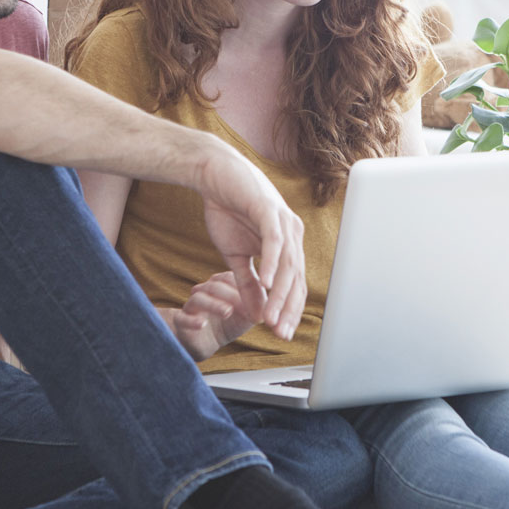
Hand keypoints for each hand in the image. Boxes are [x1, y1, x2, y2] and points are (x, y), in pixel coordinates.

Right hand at [171, 272, 258, 360]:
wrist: (206, 343)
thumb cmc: (228, 325)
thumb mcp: (246, 316)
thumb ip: (257, 308)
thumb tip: (271, 304)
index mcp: (219, 287)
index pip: (228, 277)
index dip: (241, 285)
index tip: (256, 296)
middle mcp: (203, 293)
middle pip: (213, 286)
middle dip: (230, 294)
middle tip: (244, 304)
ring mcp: (190, 306)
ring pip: (198, 299)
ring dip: (214, 304)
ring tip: (227, 311)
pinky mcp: (180, 322)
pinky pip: (182, 318)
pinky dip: (192, 320)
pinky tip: (202, 324)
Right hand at [195, 144, 306, 342]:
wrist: (213, 175)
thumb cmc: (227, 210)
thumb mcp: (235, 256)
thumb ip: (248, 283)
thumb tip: (255, 314)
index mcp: (287, 244)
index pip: (294, 283)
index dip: (288, 310)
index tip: (280, 333)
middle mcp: (292, 233)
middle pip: (296, 278)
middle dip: (288, 308)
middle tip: (279, 333)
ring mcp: (283, 221)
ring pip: (287, 264)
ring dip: (279, 293)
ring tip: (270, 316)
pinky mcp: (269, 210)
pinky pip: (274, 242)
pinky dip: (271, 263)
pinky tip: (267, 283)